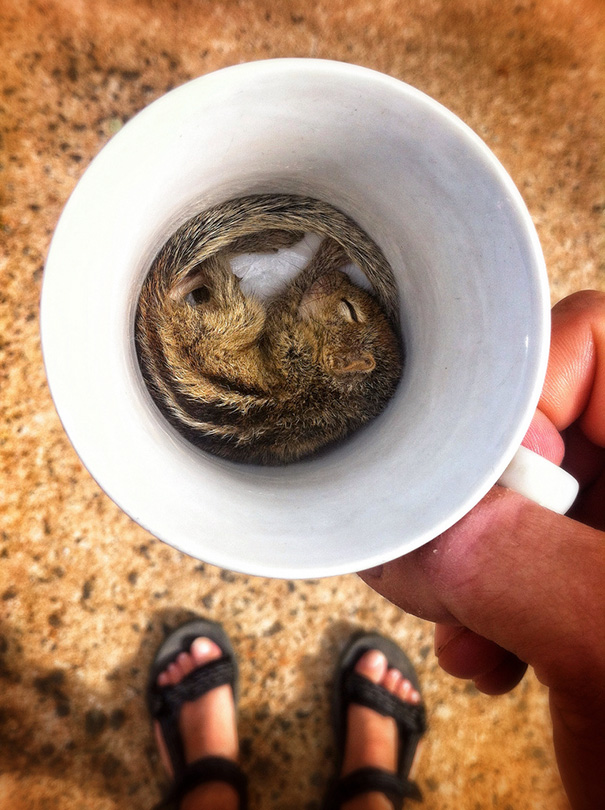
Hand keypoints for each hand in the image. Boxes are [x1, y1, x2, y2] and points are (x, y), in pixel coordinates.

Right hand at [358, 290, 604, 809]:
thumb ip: (510, 563)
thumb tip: (415, 524)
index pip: (591, 340)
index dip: (522, 399)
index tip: (485, 484)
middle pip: (545, 422)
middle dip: (482, 497)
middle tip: (464, 563)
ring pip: (523, 491)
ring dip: (477, 559)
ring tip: (472, 627)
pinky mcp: (596, 576)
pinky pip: (525, 548)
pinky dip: (491, 595)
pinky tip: (492, 649)